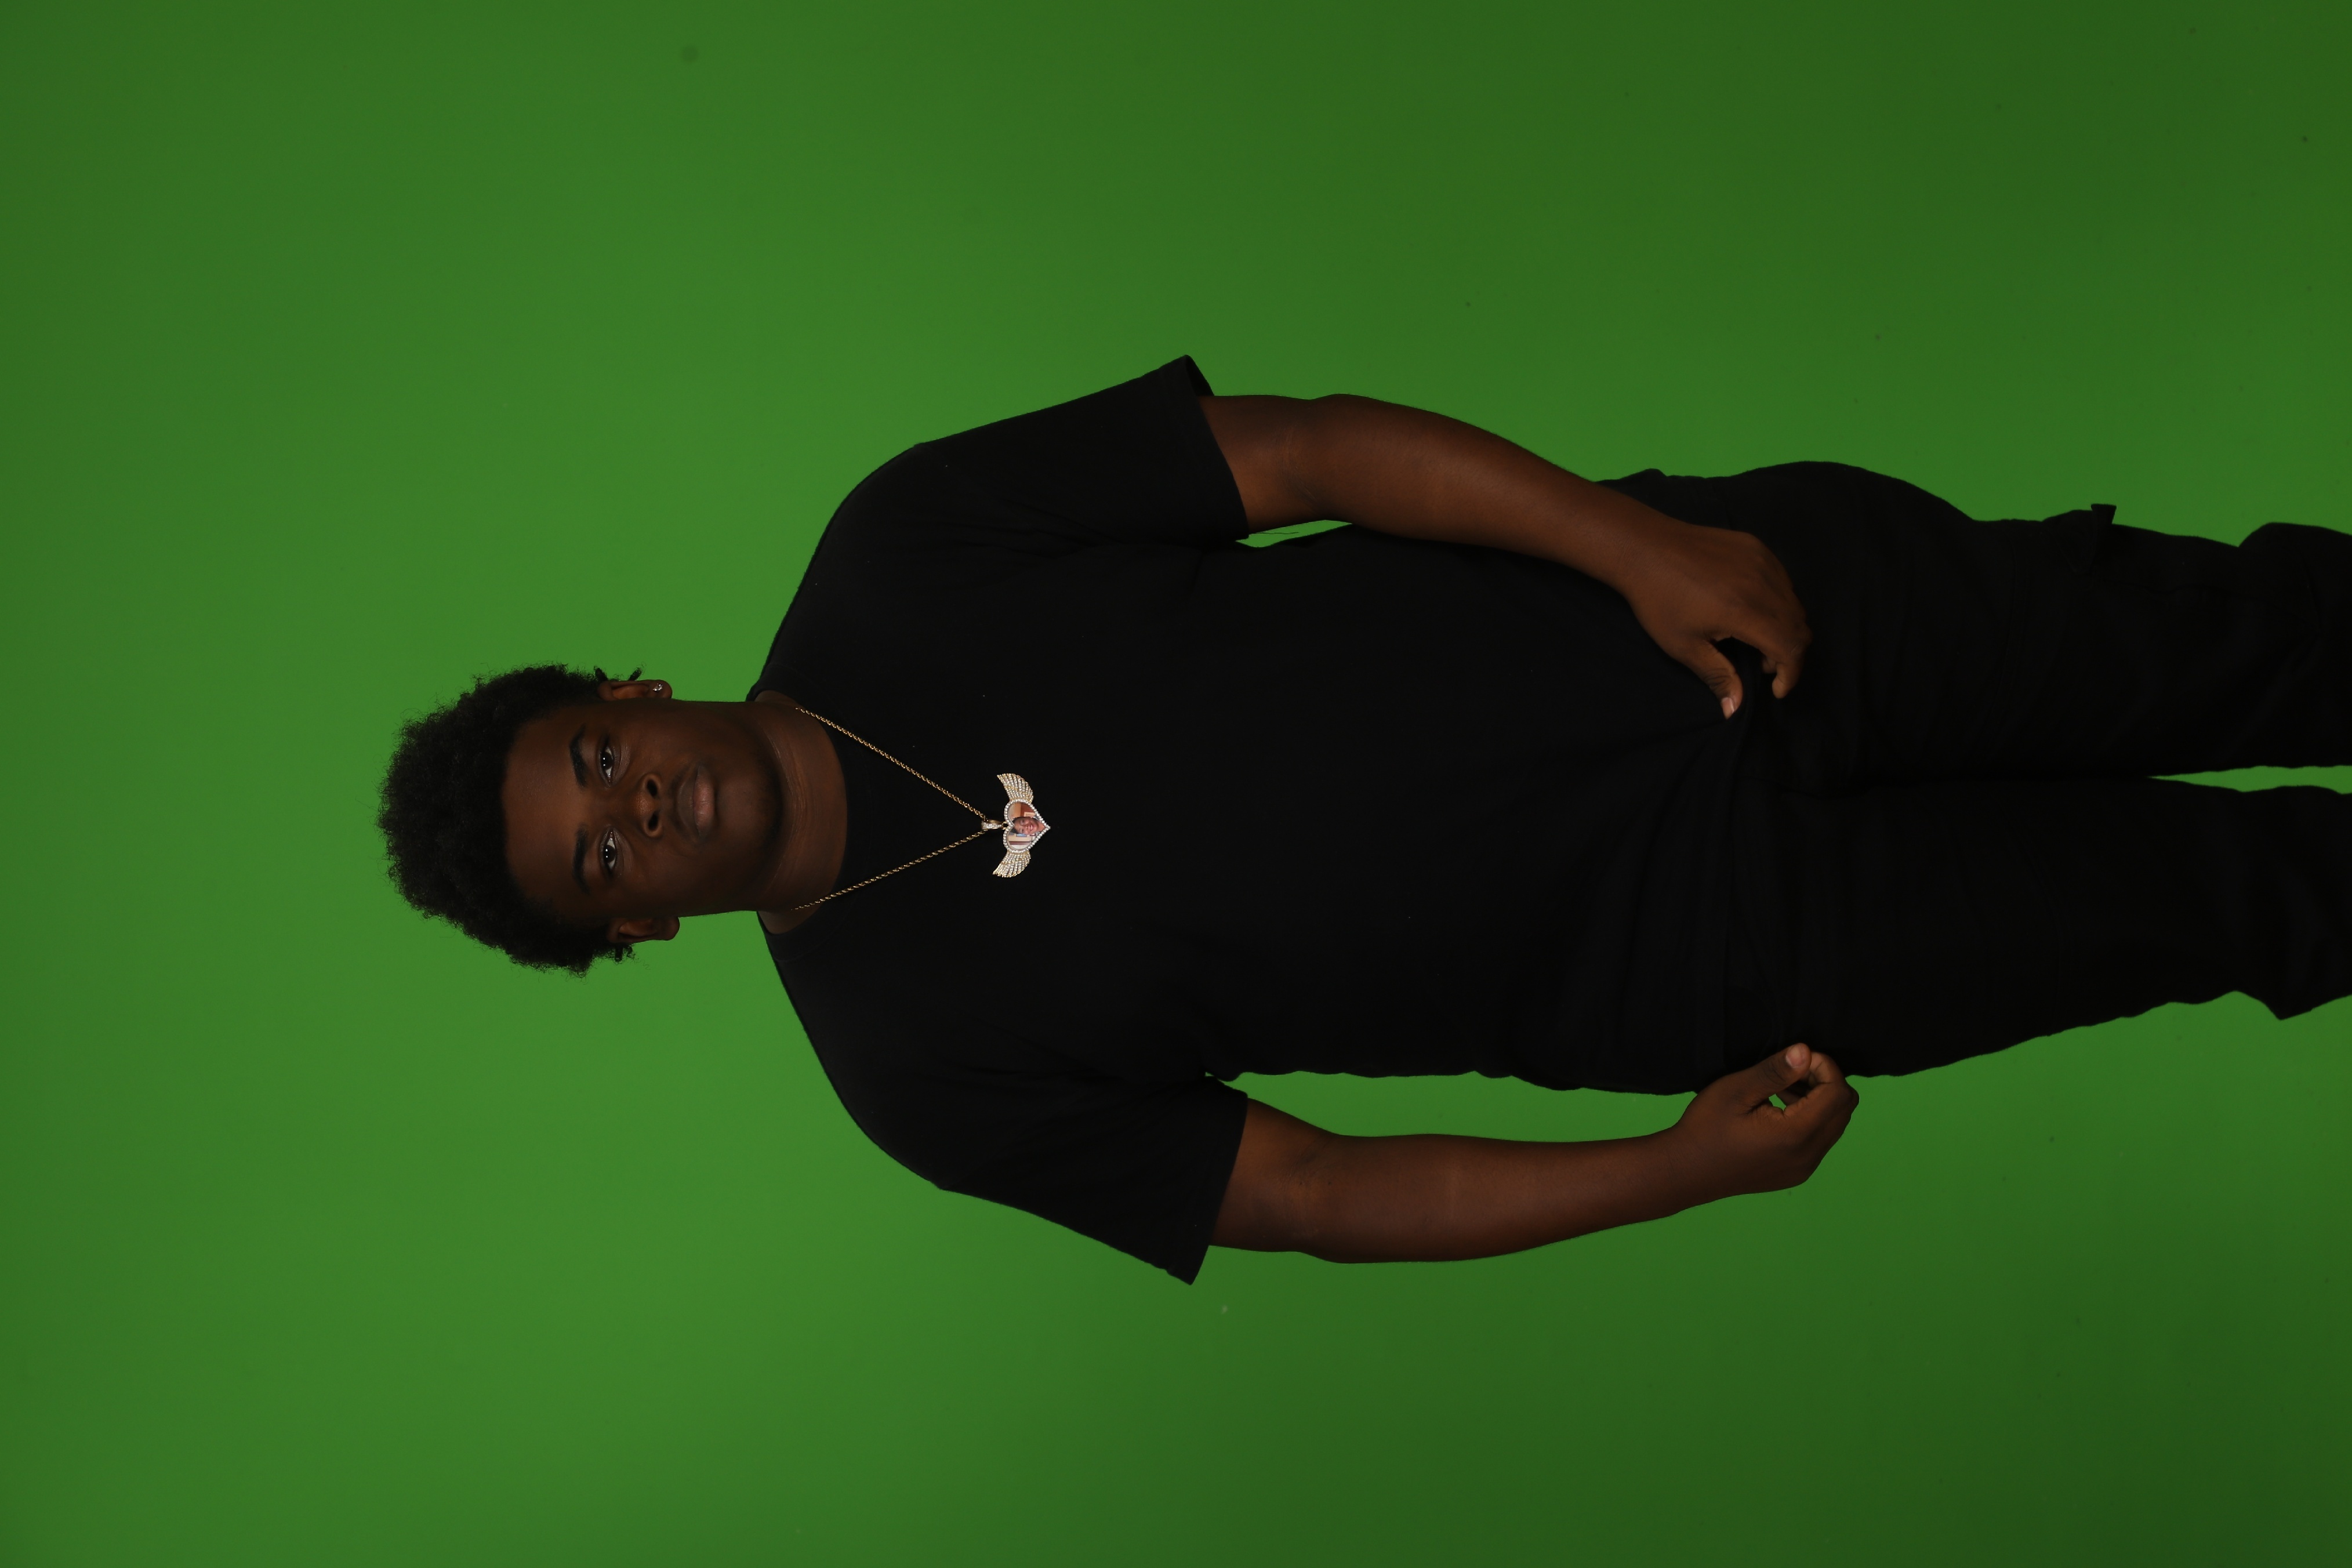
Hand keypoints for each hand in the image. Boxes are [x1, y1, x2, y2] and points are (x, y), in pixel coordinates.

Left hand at [1615, 522, 1810, 717]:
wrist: (1645, 549)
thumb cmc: (1659, 600)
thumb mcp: (1683, 646)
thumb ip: (1717, 676)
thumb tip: (1735, 708)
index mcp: (1747, 611)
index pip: (1792, 647)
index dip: (1791, 674)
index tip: (1775, 688)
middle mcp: (1763, 583)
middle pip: (1800, 626)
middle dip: (1788, 653)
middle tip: (1758, 663)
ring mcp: (1762, 561)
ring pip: (1794, 602)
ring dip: (1784, 627)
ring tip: (1752, 636)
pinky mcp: (1756, 547)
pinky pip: (1783, 580)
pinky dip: (1777, 601)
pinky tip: (1750, 608)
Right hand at [1663, 1044, 1857, 1199]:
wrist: (1684, 1171)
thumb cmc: (1704, 1128)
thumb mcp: (1736, 1091)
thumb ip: (1775, 1071)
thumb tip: (1805, 1051)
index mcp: (1796, 1135)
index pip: (1838, 1093)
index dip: (1824, 1067)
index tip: (1795, 1059)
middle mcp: (1808, 1156)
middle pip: (1844, 1109)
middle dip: (1825, 1082)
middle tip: (1790, 1072)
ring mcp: (1804, 1169)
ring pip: (1834, 1125)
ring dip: (1818, 1100)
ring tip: (1780, 1090)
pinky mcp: (1796, 1173)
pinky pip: (1820, 1140)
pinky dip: (1810, 1119)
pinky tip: (1777, 1110)